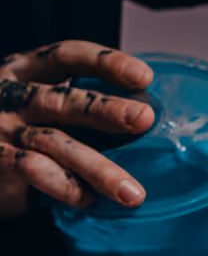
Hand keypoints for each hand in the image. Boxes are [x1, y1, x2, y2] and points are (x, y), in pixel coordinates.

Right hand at [0, 42, 155, 219]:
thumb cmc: (17, 130)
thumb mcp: (40, 105)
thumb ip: (77, 106)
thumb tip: (145, 119)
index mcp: (27, 70)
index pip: (68, 56)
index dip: (105, 62)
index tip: (144, 77)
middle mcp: (11, 94)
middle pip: (62, 100)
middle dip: (105, 109)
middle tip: (144, 119)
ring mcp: (1, 127)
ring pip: (54, 143)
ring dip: (97, 168)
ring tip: (132, 193)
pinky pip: (33, 170)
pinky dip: (64, 186)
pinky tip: (89, 200)